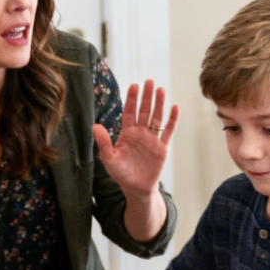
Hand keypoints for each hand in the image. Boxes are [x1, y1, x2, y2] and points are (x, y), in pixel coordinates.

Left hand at [93, 79, 178, 197]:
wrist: (136, 188)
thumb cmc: (121, 174)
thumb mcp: (108, 158)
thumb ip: (103, 142)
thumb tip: (95, 125)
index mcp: (127, 133)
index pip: (129, 112)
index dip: (132, 99)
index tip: (134, 86)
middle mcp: (140, 133)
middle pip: (144, 111)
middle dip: (146, 96)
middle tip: (149, 81)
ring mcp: (152, 139)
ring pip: (156, 118)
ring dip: (159, 104)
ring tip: (160, 90)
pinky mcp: (162, 147)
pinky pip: (168, 131)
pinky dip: (172, 120)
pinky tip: (175, 108)